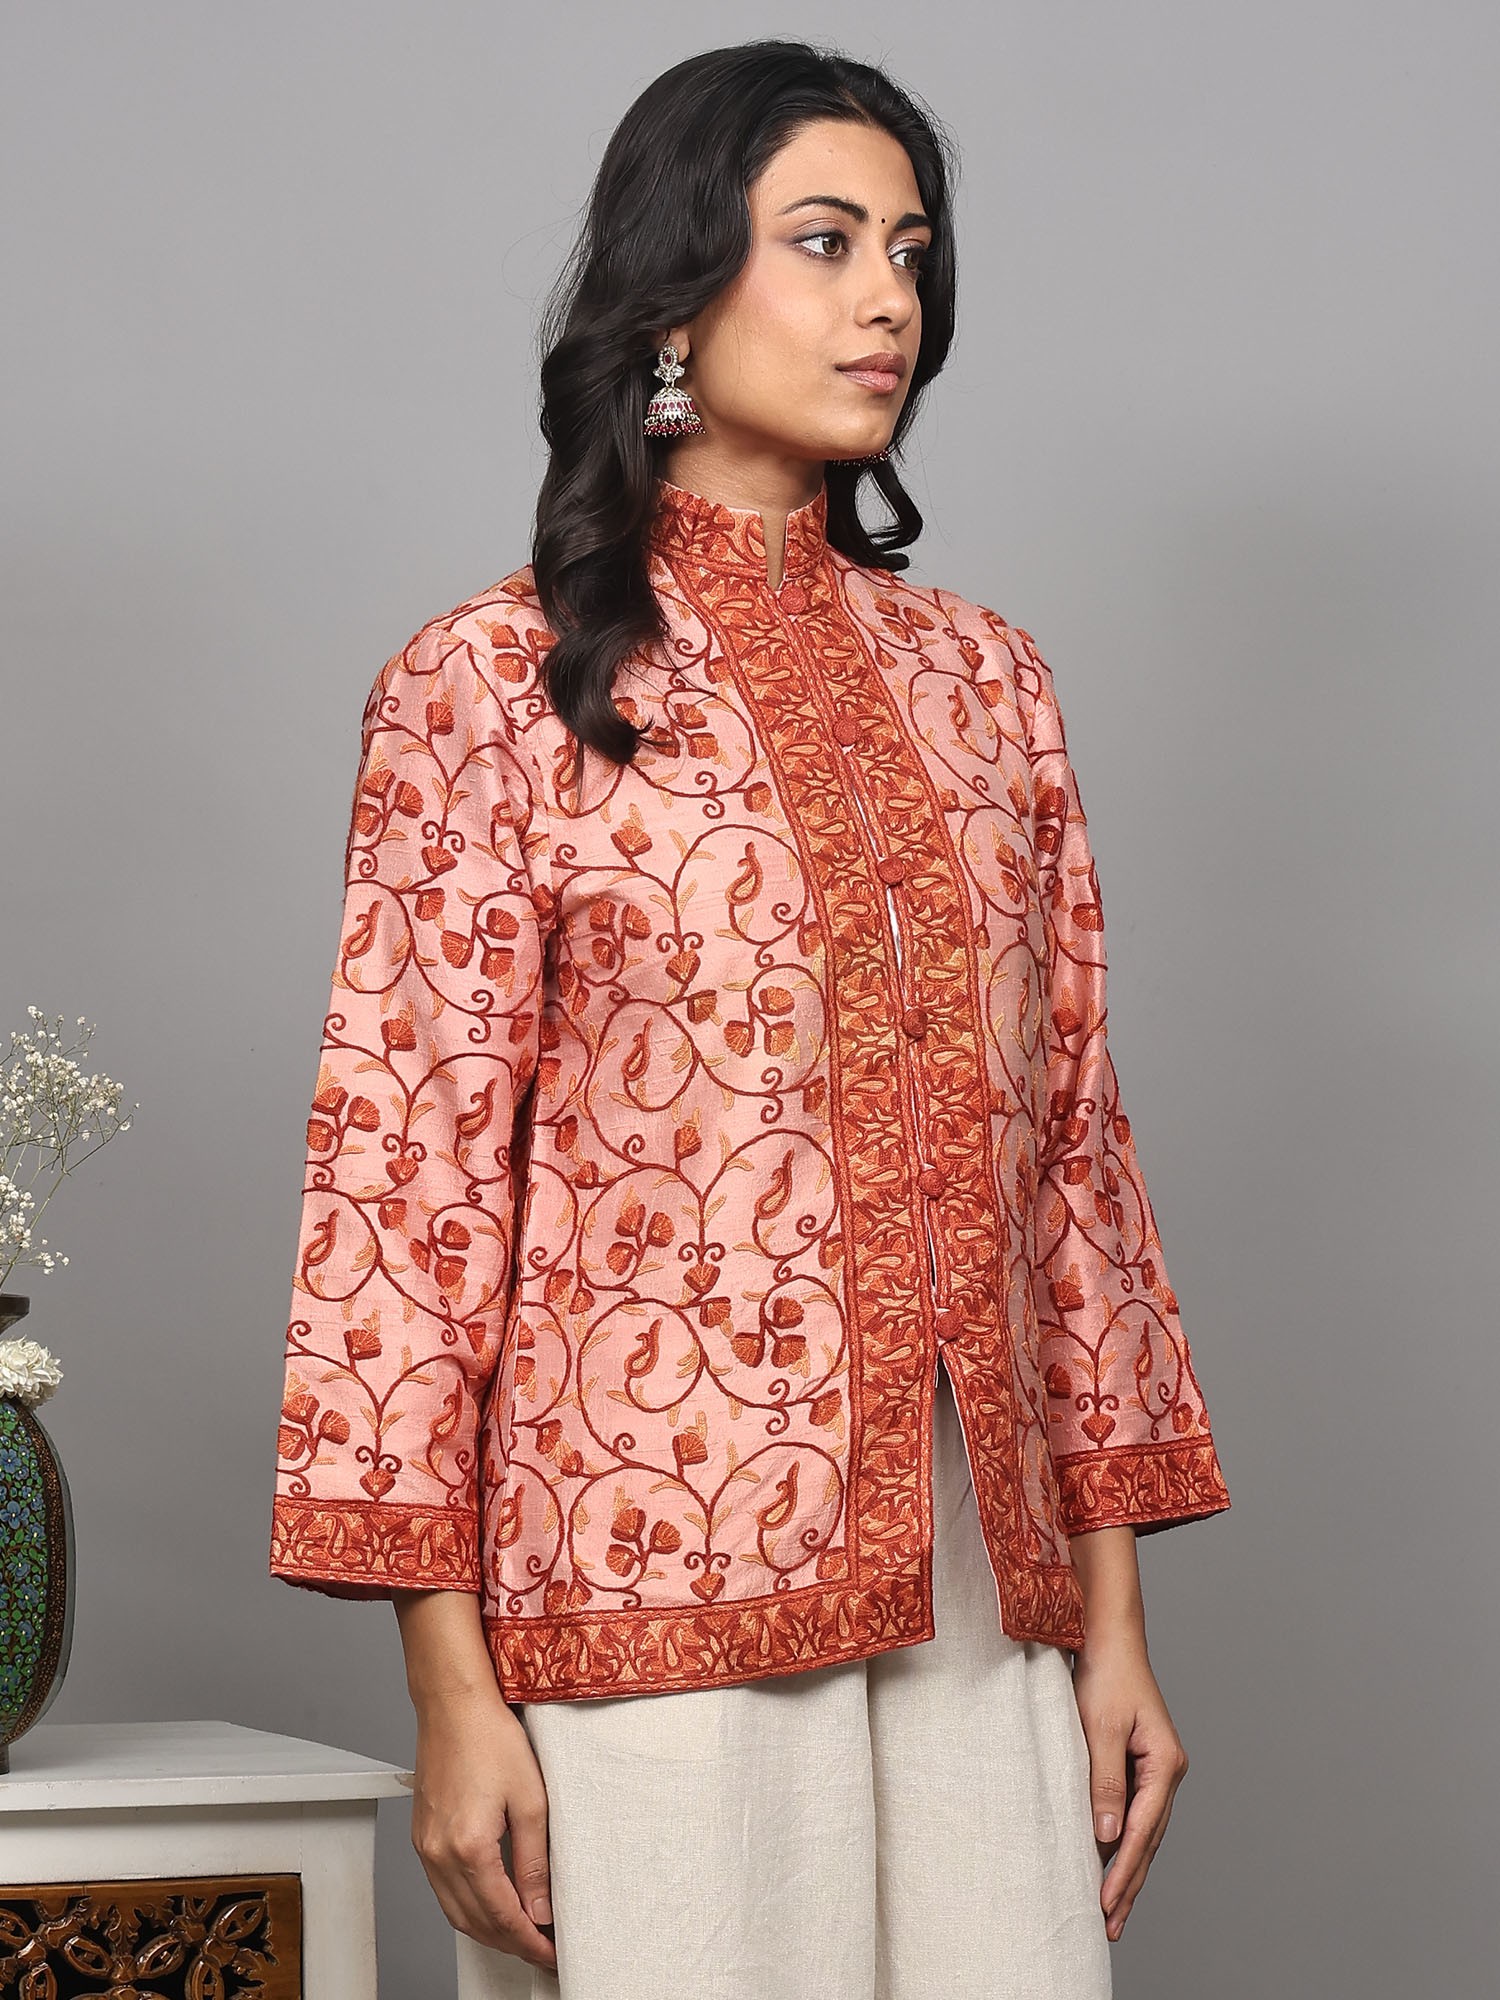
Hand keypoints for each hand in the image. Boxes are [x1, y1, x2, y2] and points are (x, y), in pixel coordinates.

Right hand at [408, 1684, 557, 1972]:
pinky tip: (490, 1904)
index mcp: (468, 1847)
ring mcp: (425, 1848)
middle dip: (511, 1944)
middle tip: (542, 1950)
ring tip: (521, 1934)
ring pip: (455, 1913)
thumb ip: (535, 1862)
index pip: (503, 1916)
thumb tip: (540, 1909)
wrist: (453, 1705)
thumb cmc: (490, 1738)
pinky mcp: (421, 1838)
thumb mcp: (530, 1799)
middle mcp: (439, 1854)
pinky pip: (443, 1891)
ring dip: (488, 1931)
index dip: (530, 1942)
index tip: (551, 1953)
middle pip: (476, 1923)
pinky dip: (468, 1908)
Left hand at [1071, 1636, 1188, 1942]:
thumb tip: (1106, 1834)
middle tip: (1110, 1927)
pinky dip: (1122, 1843)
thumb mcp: (1100, 1727)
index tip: (1105, 1904)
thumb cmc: (1106, 1675)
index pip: (1142, 1831)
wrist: (1110, 1638)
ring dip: (1127, 1869)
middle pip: (1148, 1840)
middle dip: (1129, 1884)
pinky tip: (1108, 1864)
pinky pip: (1133, 1814)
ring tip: (1111, 1910)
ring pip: (1143, 1832)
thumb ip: (1105, 1781)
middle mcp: (1167, 1771)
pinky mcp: (1140, 1764)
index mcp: (1165, 1764)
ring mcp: (1157, 1769)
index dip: (1123, 1870)